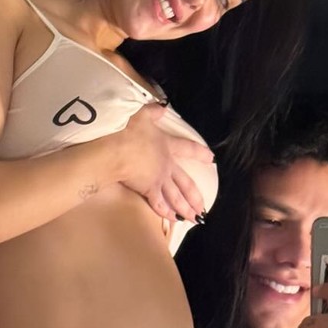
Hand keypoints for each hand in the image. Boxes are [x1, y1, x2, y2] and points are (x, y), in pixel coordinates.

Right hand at [116, 103, 213, 224]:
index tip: (211, 159)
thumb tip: (162, 108)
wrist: (116, 148)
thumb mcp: (141, 115)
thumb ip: (153, 112)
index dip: (200, 153)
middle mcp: (166, 165)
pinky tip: (174, 220)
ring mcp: (158, 179)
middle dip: (195, 196)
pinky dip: (167, 213)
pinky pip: (159, 204)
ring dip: (186, 208)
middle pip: (185, 182)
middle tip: (204, 208)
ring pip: (176, 197)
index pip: (187, 148)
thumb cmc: (127, 130)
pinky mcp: (148, 189)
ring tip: (195, 218)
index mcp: (166, 145)